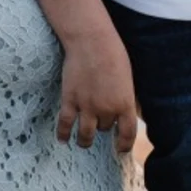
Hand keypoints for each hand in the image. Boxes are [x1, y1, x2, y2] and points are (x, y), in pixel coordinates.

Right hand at [58, 27, 138, 151]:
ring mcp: (87, 106)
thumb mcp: (127, 78)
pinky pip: (66, 123)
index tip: (120, 149)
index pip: (128, 133)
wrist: (91, 41)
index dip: (124, 145)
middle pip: (105, 128)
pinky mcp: (70, 100)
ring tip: (83, 142)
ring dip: (85, 140)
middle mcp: (107, 109)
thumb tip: (126, 111)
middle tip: (99, 122)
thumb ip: (125, 97)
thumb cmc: (113, 54)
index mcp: (125, 104)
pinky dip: (63, 133)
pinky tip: (62, 140)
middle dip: (103, 125)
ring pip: (86, 133)